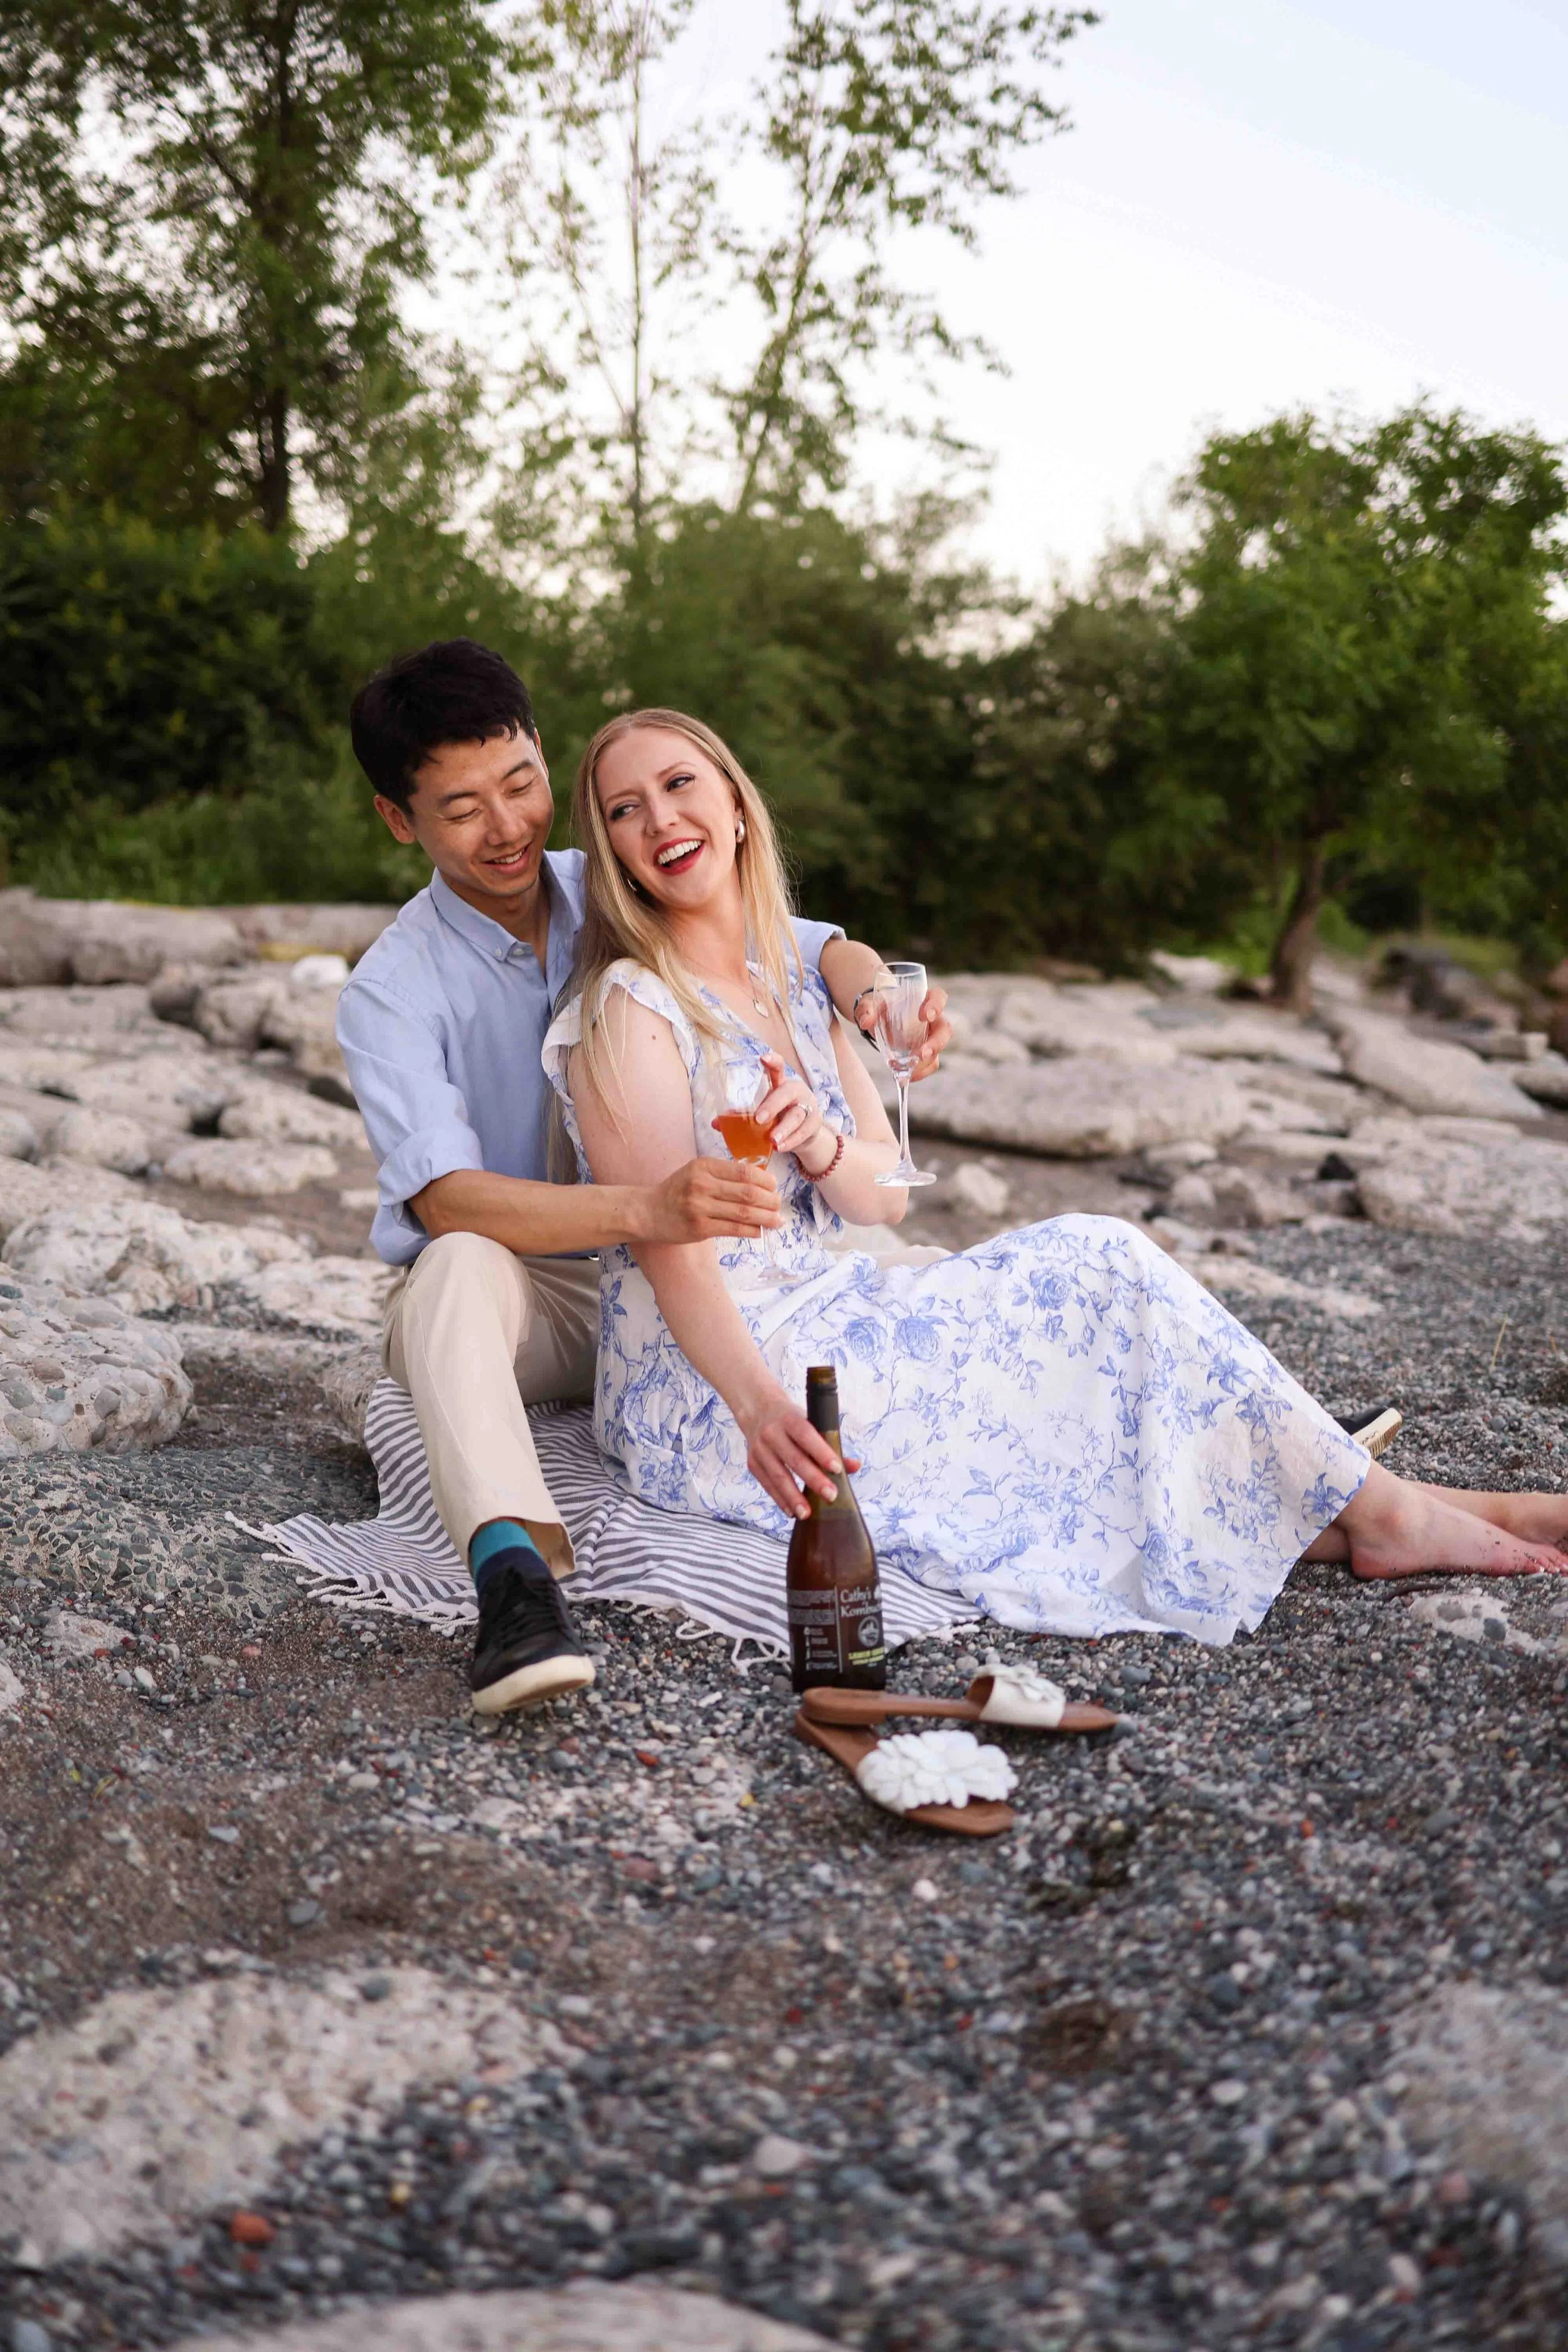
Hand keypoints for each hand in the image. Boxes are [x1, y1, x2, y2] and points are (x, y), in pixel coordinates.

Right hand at [641, 1156, 780, 1243]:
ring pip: (743, 1213)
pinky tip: (759, 1231)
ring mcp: (699, 1207)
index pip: (744, 1172)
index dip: (765, 1180)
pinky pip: (733, 1229)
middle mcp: (702, 1184)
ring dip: (766, 1218)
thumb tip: (760, 1181)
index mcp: (704, 1166)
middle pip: (748, 1193)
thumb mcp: (697, 1172)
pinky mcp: (699, 1228)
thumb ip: (723, 1174)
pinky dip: (751, 1231)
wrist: (648, 1211)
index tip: (774, 1186)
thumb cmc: (678, 1191)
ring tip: (777, 1221)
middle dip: (770, 1200)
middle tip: (779, 1205)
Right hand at [738, 1383, 862, 1519]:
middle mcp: (772, 1433)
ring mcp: (760, 1449)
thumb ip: (832, 1445)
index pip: (806, 1435)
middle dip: (813, 1479)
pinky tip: (792, 1511)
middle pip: (794, 1459)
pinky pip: (767, 1484)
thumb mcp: (810, 1423)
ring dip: (793, 1497)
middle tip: (830, 1496)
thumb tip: (854, 1466)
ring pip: (778, 1476)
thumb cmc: (791, 1421)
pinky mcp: (753, 1464)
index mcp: (790, 1419)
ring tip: (806, 1513)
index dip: (821, 1452)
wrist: (758, 1412)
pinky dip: (780, 1499)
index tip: (837, 1469)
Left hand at [746, 1049, 830, 1164]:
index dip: (773, 1061)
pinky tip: (780, 1147)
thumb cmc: (779, 1118)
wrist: (804, 1134)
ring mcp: (808, 1106)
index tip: (763, 1058)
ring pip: (797, 1115)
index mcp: (780, 1084)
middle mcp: (796, 1092)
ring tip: (772, 1141)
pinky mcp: (814, 1123)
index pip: (778, 1068)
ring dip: (784, 1129)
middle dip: (773, 1105)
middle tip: (759, 1119)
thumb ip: (741, 1117)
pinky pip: (804, 1132)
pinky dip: (791, 1141)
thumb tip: (715, 1123)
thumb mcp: (762, 1114)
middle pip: (787, 1092)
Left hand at [855, 978, 950, 1080]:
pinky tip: (907, 1076)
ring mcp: (930, 1037)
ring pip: (938, 1050)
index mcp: (923, 999)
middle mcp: (932, 1019)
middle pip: (944, 1029)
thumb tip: (866, 1021)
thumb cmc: (879, 1006)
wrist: (878, 1018)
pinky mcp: (925, 1052)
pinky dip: (920, 1072)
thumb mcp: (870, 1003)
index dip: (936, 1006)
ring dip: (926, 1062)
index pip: (938, 997)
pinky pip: (930, 1064)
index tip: (924, 1016)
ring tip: (909, 1070)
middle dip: (936, 1043)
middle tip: (922, 1053)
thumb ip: (867, 1009)